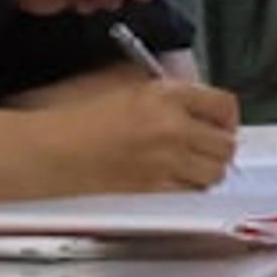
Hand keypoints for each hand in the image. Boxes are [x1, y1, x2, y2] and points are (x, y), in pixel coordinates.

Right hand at [38, 75, 237, 191]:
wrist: (50, 150)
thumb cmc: (71, 116)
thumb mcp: (119, 84)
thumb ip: (160, 90)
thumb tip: (187, 99)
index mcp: (164, 95)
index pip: (222, 104)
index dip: (227, 116)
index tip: (221, 121)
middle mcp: (172, 128)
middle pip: (226, 143)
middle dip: (219, 144)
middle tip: (208, 145)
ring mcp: (165, 161)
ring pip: (215, 172)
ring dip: (208, 169)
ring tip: (193, 165)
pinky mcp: (154, 190)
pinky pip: (191, 192)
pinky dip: (189, 188)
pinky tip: (175, 180)